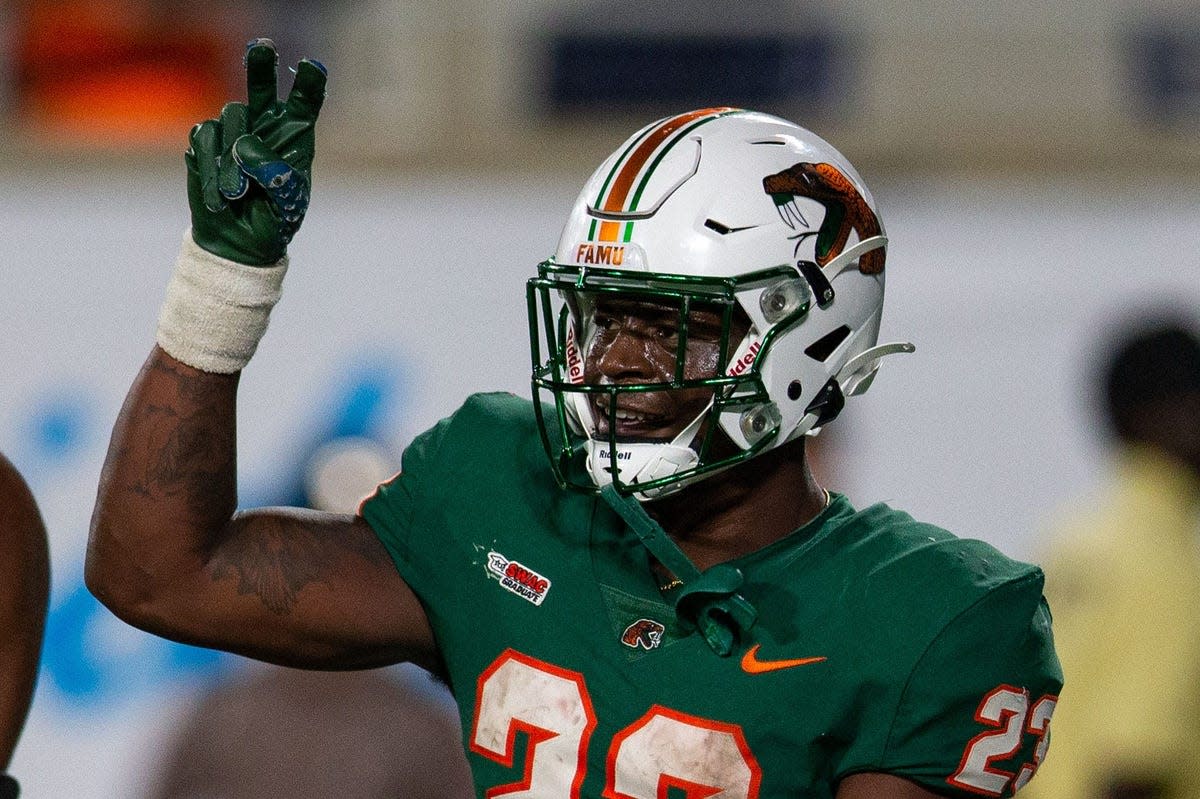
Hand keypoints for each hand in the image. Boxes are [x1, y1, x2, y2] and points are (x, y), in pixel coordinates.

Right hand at [186, 38, 327, 264]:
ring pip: (231, 117)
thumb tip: (245, 146)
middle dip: (261, 66)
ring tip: (237, 193)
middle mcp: (265, 127)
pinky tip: (220, 194)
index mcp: (295, 137)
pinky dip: (210, 168)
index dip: (309, 84)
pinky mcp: (206, 143)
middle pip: (262, 87)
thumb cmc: (273, 220)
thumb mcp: (285, 202)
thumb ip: (273, 174)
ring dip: (232, 157)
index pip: (304, 103)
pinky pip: (204, 137)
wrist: (239, 242)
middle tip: (262, 48)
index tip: (313, 66)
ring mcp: (233, 132)